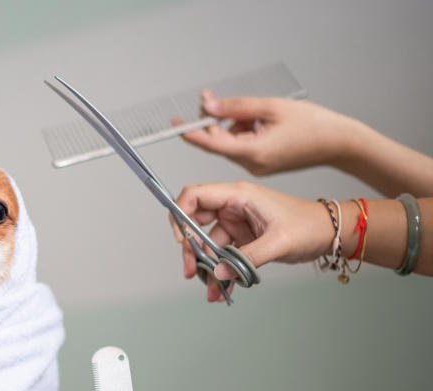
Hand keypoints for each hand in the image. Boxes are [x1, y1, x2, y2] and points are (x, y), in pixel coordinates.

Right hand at [171, 182, 332, 301]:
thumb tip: (218, 272)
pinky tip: (221, 288)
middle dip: (190, 248)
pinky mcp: (242, 238)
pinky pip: (222, 255)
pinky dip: (220, 271)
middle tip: (191, 271)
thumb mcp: (279, 241)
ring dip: (206, 266)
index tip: (182, 239)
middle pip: (195, 222)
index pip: (195, 195)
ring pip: (207, 244)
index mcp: (239, 195)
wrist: (329, 234)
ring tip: (211, 287)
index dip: (181, 214)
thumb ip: (246, 258)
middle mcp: (233, 206)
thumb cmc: (309, 225)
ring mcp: (236, 223)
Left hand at [175, 90, 359, 175]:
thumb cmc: (315, 124)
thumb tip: (207, 106)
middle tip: (216, 98)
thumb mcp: (271, 107)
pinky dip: (247, 131)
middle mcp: (252, 164)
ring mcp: (257, 166)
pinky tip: (265, 123)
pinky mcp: (262, 164)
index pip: (212, 143)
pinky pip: (243, 145)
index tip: (174, 123)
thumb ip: (235, 107)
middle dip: (218, 120)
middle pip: (220, 141)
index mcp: (254, 152)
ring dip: (237, 124)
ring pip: (232, 142)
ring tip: (262, 115)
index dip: (191, 132)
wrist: (341, 143)